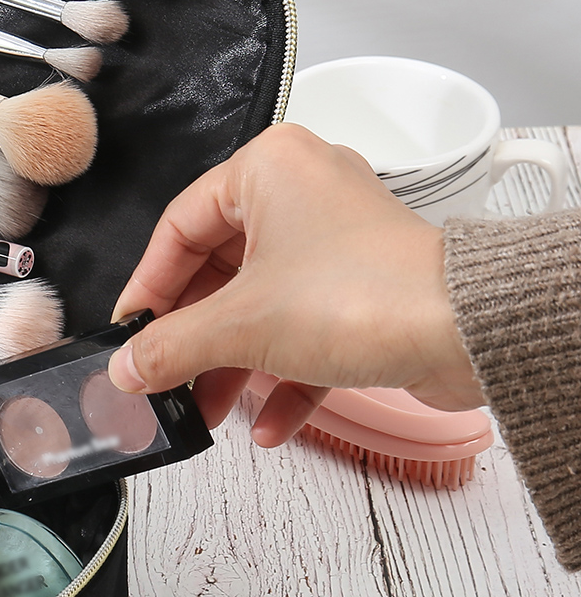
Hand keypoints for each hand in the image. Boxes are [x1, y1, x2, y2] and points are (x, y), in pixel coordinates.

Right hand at [107, 124, 483, 445]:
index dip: (147, 288)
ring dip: (232, 365)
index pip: (179, 227)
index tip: (130, 334)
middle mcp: (303, 194)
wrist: (469, 332)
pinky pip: (306, 330)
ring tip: (207, 412)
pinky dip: (283, 375)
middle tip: (163, 379)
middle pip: (218, 271)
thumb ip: (170, 346)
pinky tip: (268, 426)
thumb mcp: (239, 325)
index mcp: (268, 170)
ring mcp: (338, 244)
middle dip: (193, 339)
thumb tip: (126, 367)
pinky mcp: (366, 289)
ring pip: (261, 305)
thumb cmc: (366, 294)